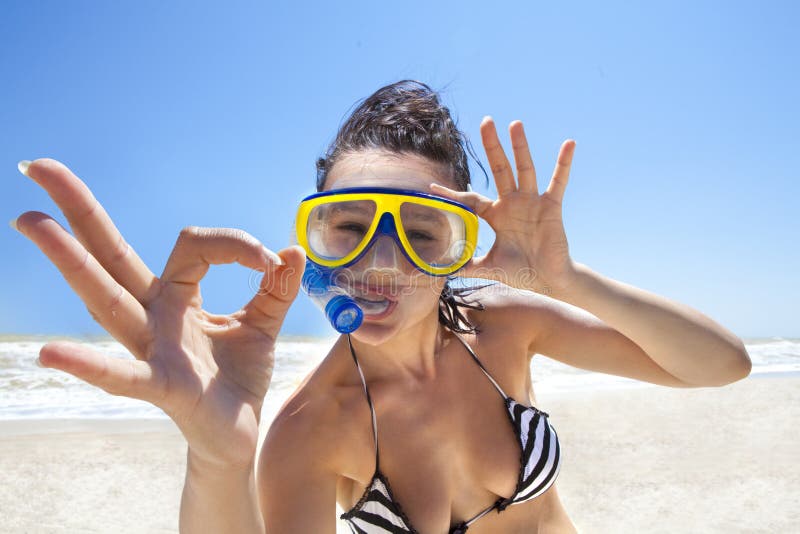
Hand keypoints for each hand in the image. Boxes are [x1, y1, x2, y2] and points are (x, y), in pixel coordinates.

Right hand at [12, 159, 304, 467]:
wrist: (238, 433)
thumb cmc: (238, 378)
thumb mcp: (263, 324)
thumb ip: (276, 289)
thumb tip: (294, 249)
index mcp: (176, 296)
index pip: (193, 244)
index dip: (234, 245)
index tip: (270, 262)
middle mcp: (152, 316)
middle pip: (111, 255)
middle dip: (79, 211)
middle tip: (37, 166)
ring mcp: (150, 349)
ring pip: (106, 299)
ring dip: (71, 260)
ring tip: (31, 221)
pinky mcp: (159, 386)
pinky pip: (122, 376)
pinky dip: (89, 365)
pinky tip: (49, 354)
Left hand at [431, 117, 577, 295]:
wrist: (548, 280)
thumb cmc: (520, 272)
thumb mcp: (487, 267)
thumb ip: (465, 266)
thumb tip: (440, 273)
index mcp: (496, 214)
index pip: (471, 198)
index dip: (452, 193)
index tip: (432, 187)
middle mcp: (513, 203)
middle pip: (499, 169)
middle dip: (492, 146)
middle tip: (486, 121)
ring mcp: (532, 202)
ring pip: (524, 169)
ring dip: (520, 147)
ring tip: (514, 123)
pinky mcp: (551, 207)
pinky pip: (558, 182)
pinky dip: (564, 163)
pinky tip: (569, 143)